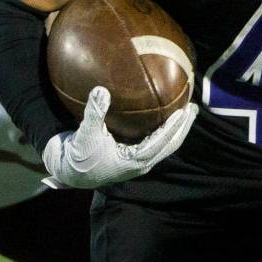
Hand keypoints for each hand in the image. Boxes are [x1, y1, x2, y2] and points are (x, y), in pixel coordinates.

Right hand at [42, 86, 197, 188]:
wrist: (68, 171)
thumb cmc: (78, 157)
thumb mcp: (86, 135)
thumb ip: (94, 113)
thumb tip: (101, 90)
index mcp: (134, 162)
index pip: (160, 143)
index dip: (172, 128)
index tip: (183, 112)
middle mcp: (140, 163)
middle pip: (169, 145)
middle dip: (182, 127)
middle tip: (193, 108)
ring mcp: (138, 160)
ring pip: (164, 145)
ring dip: (176, 129)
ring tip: (186, 110)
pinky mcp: (133, 155)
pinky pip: (155, 142)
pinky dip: (164, 130)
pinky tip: (166, 116)